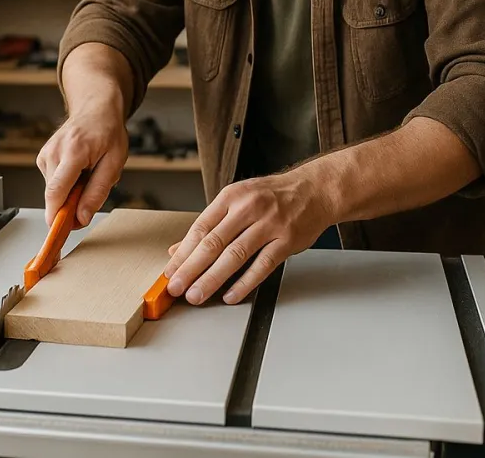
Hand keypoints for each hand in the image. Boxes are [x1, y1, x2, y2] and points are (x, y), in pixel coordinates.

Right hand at [36, 99, 128, 227]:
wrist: (96, 109)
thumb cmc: (108, 133)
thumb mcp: (114, 163)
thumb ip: (97, 192)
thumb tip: (81, 218)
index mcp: (73, 151)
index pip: (56, 191)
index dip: (55, 216)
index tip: (57, 233)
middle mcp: (54, 152)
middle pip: (53, 194)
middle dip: (70, 205)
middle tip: (91, 192)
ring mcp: (45, 154)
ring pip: (53, 190)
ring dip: (70, 192)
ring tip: (87, 174)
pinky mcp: (42, 157)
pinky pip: (52, 182)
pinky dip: (65, 184)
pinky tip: (78, 170)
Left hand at [163, 165, 334, 305]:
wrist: (314, 190)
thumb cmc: (273, 196)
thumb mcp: (238, 200)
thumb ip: (210, 225)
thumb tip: (178, 249)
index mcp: (232, 196)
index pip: (200, 228)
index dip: (182, 253)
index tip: (170, 272)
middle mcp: (249, 208)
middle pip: (214, 243)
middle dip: (191, 269)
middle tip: (176, 288)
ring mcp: (270, 224)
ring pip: (235, 256)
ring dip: (212, 279)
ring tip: (197, 294)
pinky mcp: (287, 240)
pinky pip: (262, 265)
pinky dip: (245, 283)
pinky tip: (230, 295)